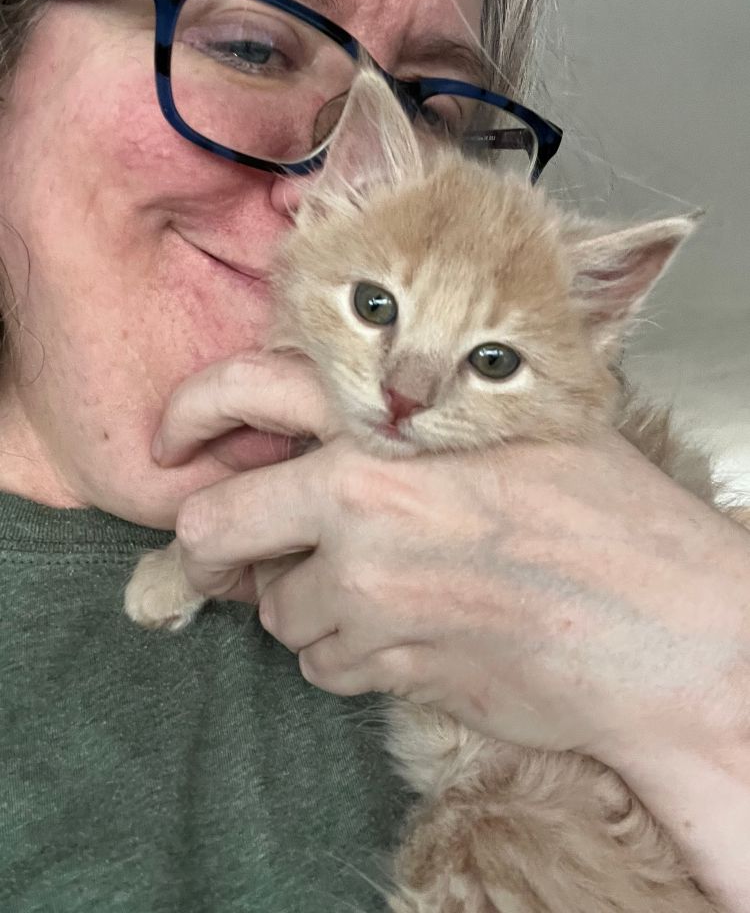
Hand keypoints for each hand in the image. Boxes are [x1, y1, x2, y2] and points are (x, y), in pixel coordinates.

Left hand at [154, 353, 749, 764]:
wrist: (668, 632)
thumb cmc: (609, 516)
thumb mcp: (512, 423)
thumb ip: (408, 416)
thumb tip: (336, 421)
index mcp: (383, 437)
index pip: (242, 398)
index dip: (188, 419)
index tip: (174, 446)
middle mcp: (358, 521)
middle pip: (215, 534)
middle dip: (222, 545)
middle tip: (248, 547)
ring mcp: (369, 607)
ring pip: (278, 611)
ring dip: (308, 603)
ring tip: (384, 587)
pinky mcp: (390, 674)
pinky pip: (324, 664)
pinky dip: (347, 650)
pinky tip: (409, 629)